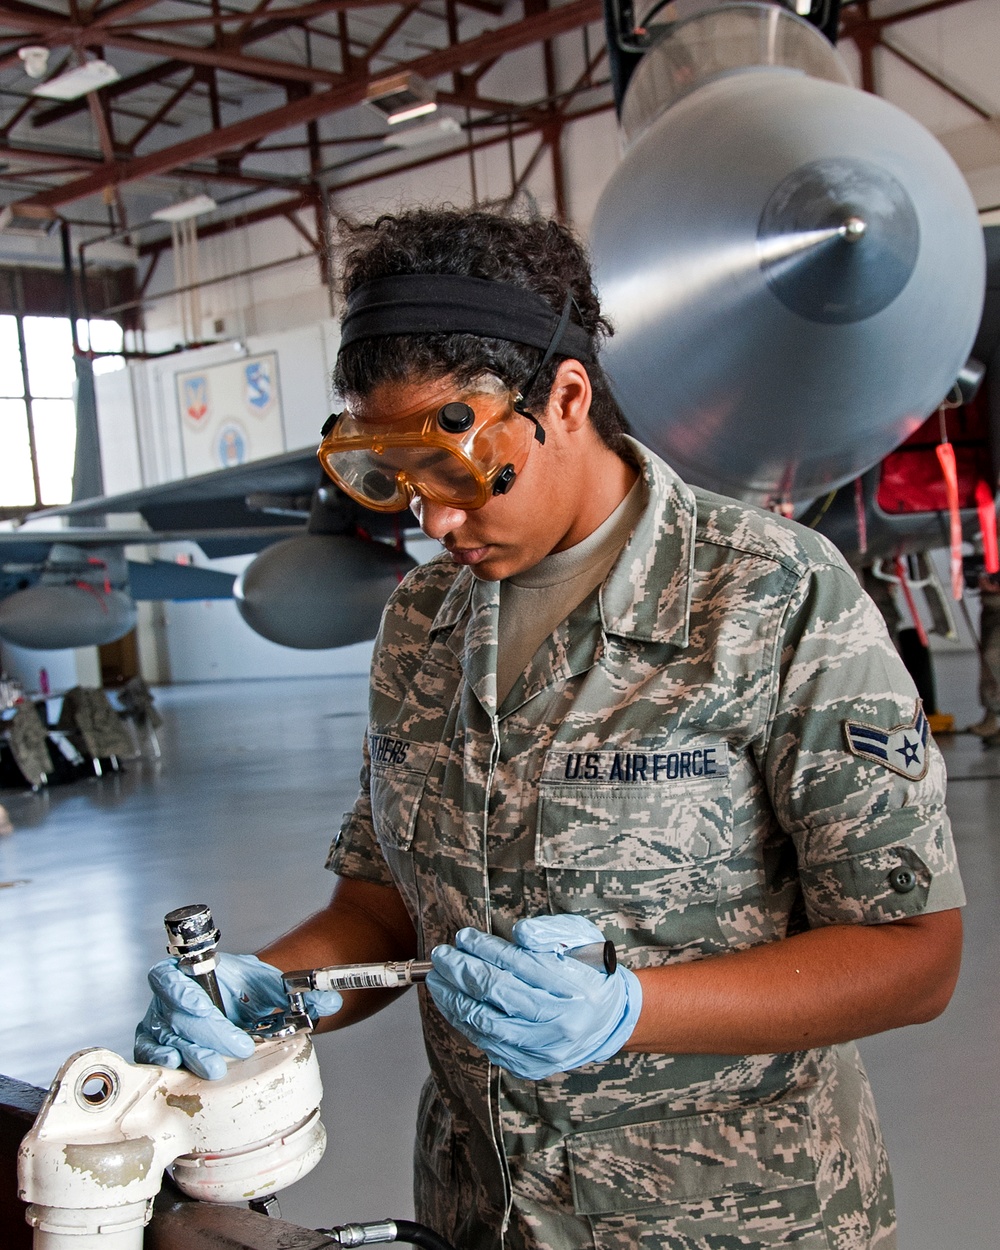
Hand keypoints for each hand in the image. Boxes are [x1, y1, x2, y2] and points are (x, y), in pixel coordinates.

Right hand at [134, 953, 341, 1079]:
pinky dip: (159, 1062)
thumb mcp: (273, 987)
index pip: (170, 978)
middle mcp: (170, 997)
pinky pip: (149, 1055)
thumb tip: (331, 999)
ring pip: (162, 1039)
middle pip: (176, 1015)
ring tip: (215, 1068)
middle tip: (238, 1047)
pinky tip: (176, 1068)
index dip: (183, 994)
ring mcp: (161, 1022)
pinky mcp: (157, 1046)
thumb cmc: (247, 990)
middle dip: (208, 1034)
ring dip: (190, 1054)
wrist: (239, 1002)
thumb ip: (302, 992)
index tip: (206, 1008)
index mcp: (192, 973)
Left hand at [426, 915, 641, 1079]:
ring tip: (436, 979)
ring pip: (485, 1023)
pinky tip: (452, 1003)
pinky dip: (465, 1021)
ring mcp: (543, 1050)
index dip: (485, 949)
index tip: (463, 936)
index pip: (518, 965)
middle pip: (496, 994)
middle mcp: (559, 1023)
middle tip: (441, 956)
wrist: (608, 1021)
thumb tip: (519, 933)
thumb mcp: (579, 940)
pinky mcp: (530, 1066)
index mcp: (574, 988)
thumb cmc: (589, 972)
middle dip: (461, 972)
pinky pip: (488, 1043)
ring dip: (453, 999)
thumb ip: (549, 933)